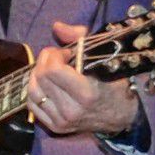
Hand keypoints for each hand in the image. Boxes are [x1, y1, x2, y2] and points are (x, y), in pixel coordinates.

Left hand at [23, 25, 139, 136]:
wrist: (121, 115)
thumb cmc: (114, 82)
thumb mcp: (104, 56)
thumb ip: (80, 38)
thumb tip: (56, 26)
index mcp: (86, 93)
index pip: (52, 70)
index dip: (54, 55)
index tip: (65, 53)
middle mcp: (72, 110)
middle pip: (41, 78)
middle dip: (45, 61)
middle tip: (57, 58)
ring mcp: (62, 121)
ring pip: (32, 91)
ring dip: (37, 74)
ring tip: (49, 70)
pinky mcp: (55, 128)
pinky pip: (32, 105)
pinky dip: (35, 91)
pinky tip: (46, 84)